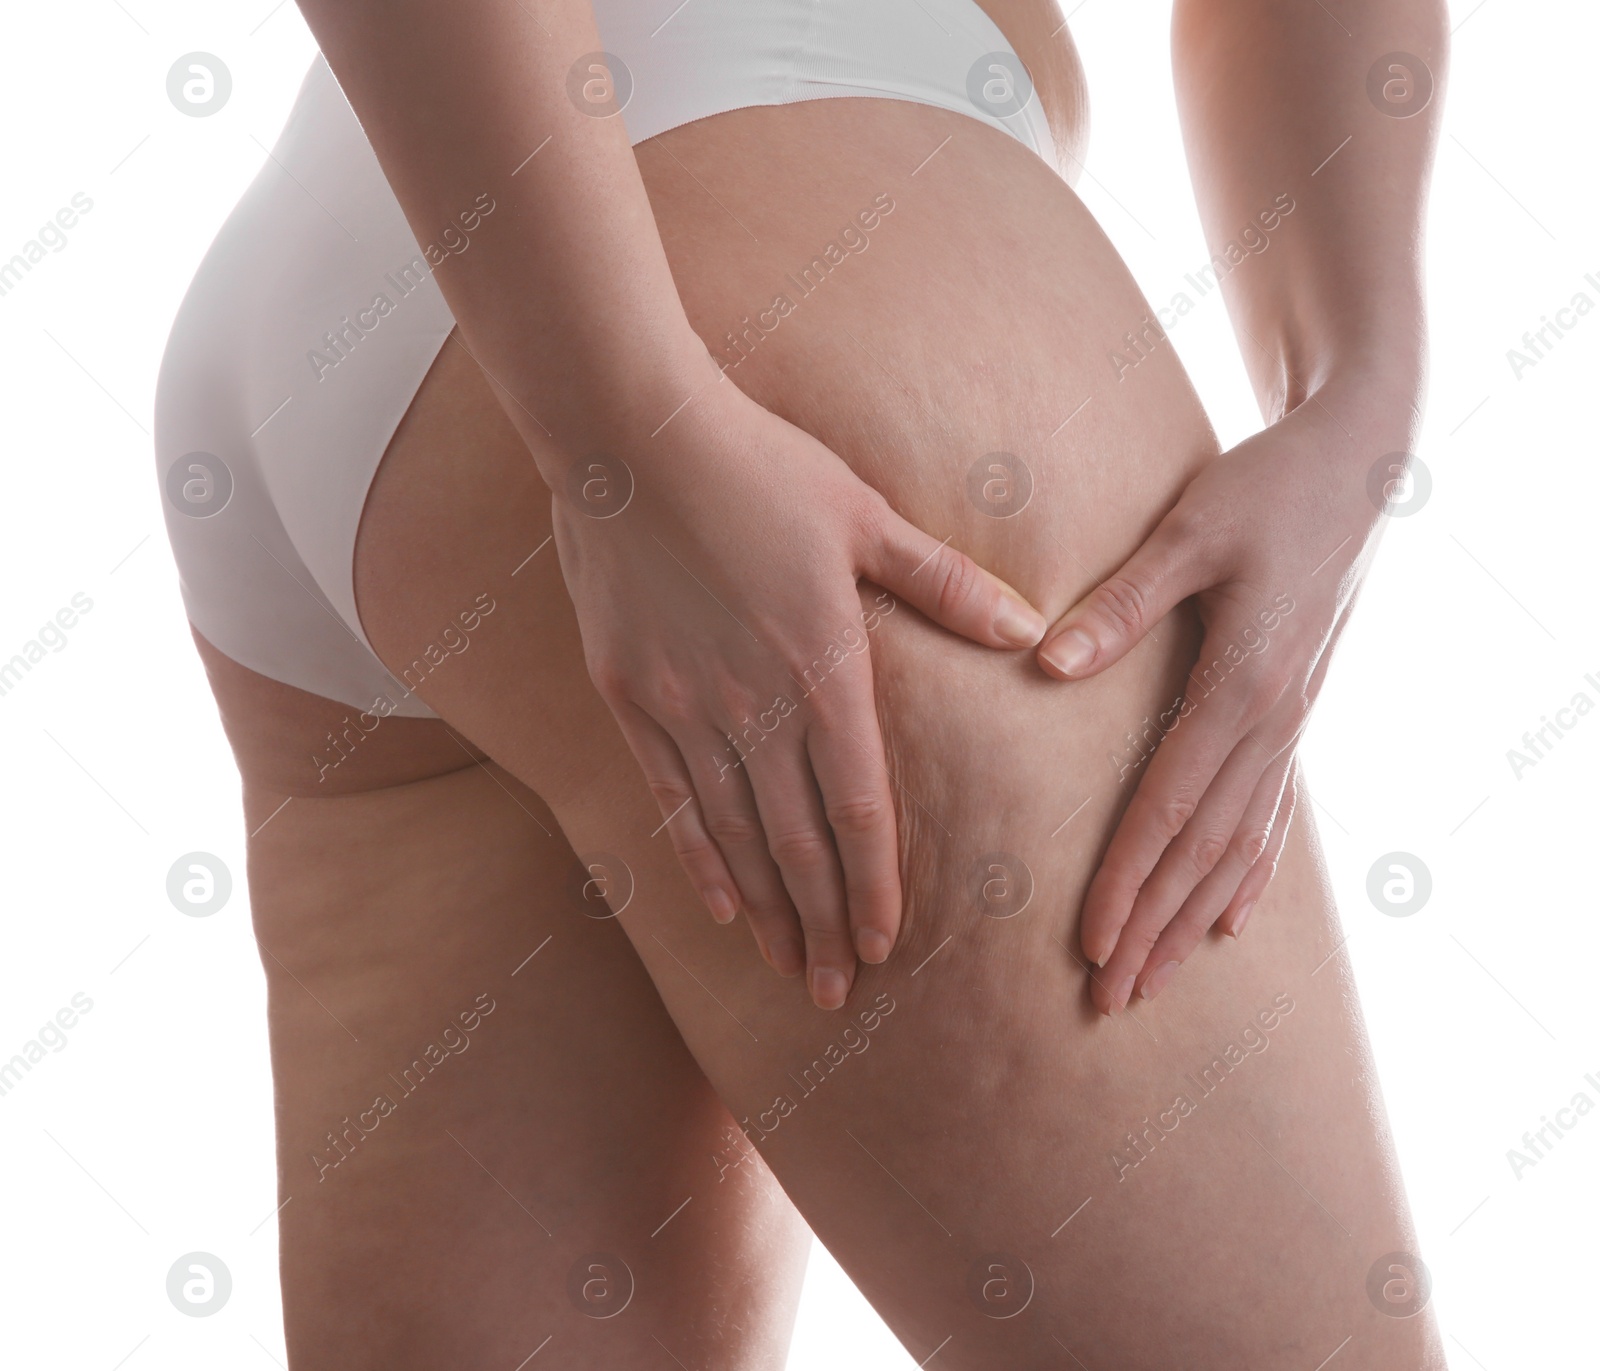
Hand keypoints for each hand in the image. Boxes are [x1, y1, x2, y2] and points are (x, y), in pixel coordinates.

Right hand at [553, 378, 1046, 1008]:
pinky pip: (669, 797)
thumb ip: (946, 583)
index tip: (887, 944)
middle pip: (797, 841)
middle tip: (840, 994)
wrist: (630, 436)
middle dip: (823, 925)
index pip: (858, 804)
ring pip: (735, 834)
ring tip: (789, 970)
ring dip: (767, 910)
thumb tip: (1031, 630)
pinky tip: (719, 906)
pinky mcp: (629, 695)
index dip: (874, 883)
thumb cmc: (760, 465)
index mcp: (823, 664)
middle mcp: (753, 703)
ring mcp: (684, 705)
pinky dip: (698, 859)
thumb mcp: (865, 514)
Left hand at [1036, 384, 1411, 1011]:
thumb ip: (1120, 603)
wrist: (1357, 462)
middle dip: (1154, 927)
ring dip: (1193, 918)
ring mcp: (1292, 722)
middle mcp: (1273, 719)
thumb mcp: (1189, 529)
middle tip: (1108, 1000)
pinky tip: (1232, 919)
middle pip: (1203, 849)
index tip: (1091, 943)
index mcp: (1242, 682)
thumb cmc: (1266, 487)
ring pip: (1239, 846)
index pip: (1170, 806)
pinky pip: (1272, 812)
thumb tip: (1045, 663)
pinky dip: (1250, 871)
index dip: (1128, 879)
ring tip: (1155, 982)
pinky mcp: (1295, 712)